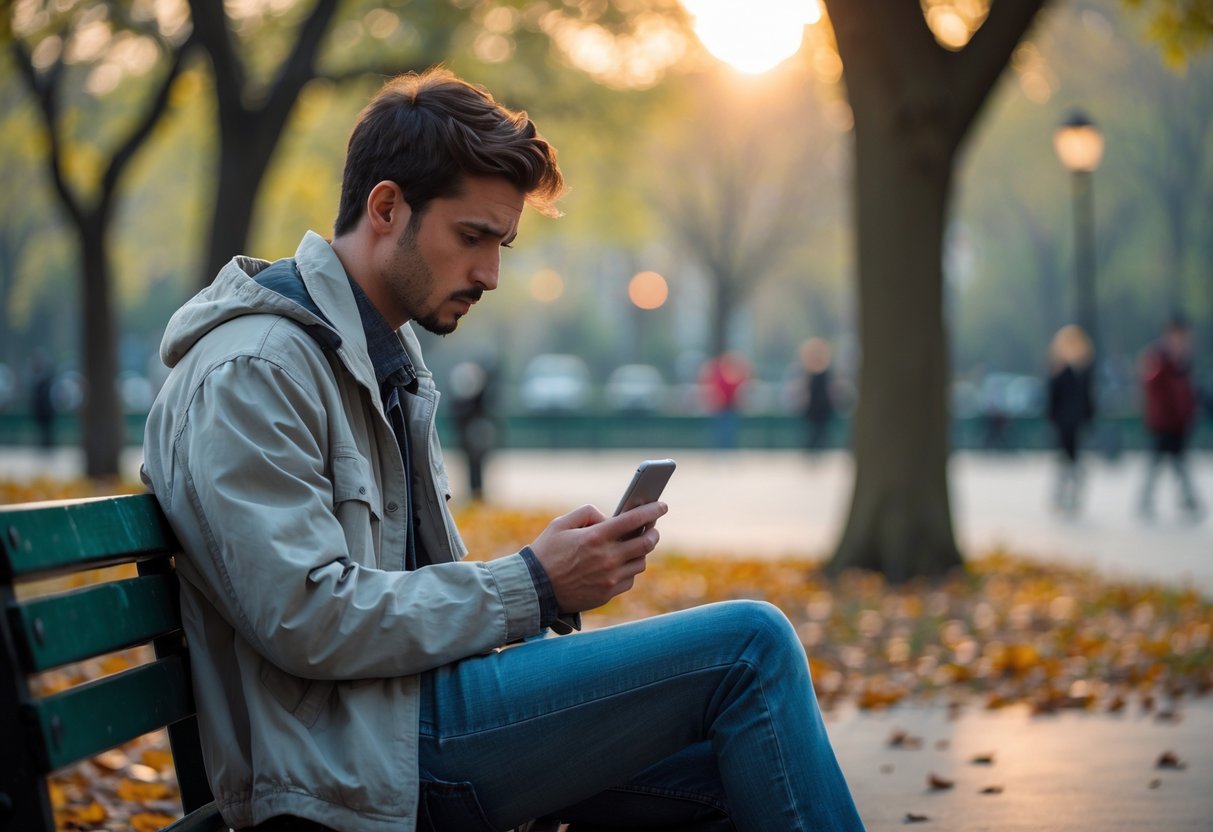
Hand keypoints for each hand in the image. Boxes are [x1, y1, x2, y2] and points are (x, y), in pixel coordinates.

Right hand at [528, 501, 667, 613]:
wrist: (534, 589)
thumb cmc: (546, 552)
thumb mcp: (560, 523)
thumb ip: (587, 513)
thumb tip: (610, 517)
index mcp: (596, 537)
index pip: (634, 520)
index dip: (652, 510)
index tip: (662, 505)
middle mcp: (607, 558)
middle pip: (646, 543)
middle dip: (654, 532)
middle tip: (653, 528)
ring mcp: (609, 578)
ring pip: (640, 563)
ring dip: (642, 552)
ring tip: (636, 545)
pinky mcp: (607, 594)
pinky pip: (629, 580)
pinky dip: (629, 570)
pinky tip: (623, 563)